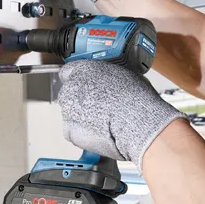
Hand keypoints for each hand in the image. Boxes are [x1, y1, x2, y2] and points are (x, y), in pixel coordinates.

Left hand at [58, 60, 186, 169]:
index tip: (84, 85)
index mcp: (83, 70)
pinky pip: (74, 132)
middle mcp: (70, 88)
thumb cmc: (135, 99)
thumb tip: (111, 80)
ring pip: (71, 114)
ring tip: (103, 121)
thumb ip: (108, 76)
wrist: (136, 123)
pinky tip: (100, 132)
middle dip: (81, 100)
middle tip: (99, 106)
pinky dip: (84, 133)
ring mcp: (67, 111)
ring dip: (83, 117)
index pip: (68, 71)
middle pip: (69, 94)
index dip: (79, 79)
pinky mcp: (69, 131)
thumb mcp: (125, 74)